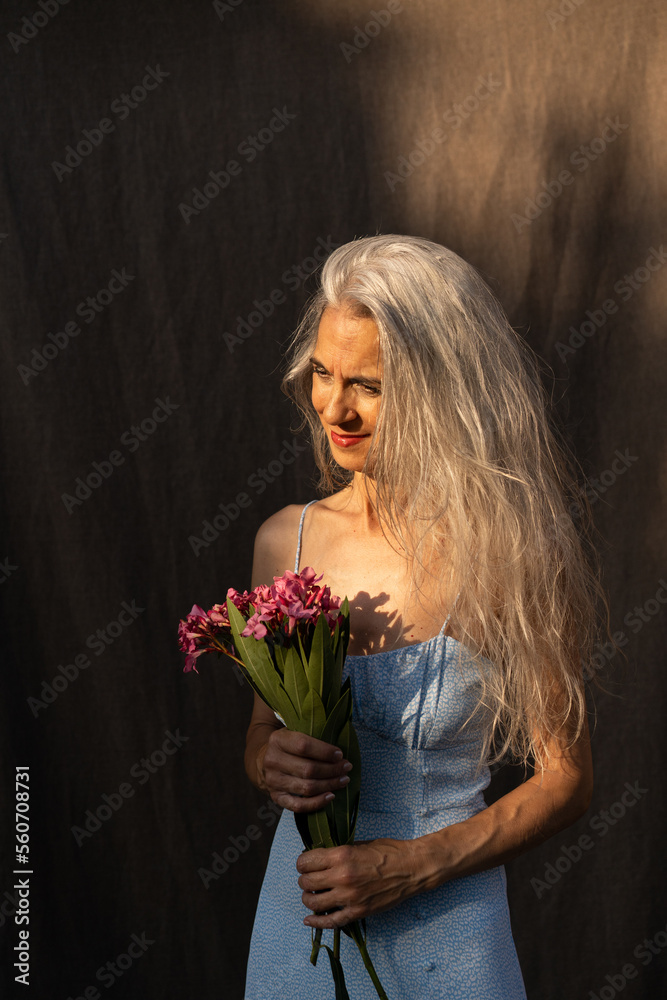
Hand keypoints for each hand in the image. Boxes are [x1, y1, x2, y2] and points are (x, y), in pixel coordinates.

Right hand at [258, 728, 352, 812]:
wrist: (264, 759)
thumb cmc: (288, 745)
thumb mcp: (294, 732)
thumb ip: (311, 736)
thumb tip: (339, 751)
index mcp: (278, 740)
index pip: (303, 746)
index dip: (325, 752)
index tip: (340, 755)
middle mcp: (273, 760)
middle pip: (308, 769)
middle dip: (332, 770)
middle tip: (346, 767)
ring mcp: (273, 781)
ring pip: (307, 787)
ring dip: (329, 785)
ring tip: (343, 780)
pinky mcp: (276, 797)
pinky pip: (298, 805)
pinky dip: (317, 803)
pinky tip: (331, 796)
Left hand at [296, 838, 426, 927]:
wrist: (411, 868)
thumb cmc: (388, 851)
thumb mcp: (359, 844)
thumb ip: (338, 853)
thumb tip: (319, 858)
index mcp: (341, 856)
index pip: (306, 862)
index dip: (302, 863)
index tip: (305, 864)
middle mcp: (342, 877)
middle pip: (306, 882)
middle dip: (304, 879)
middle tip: (309, 878)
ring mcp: (349, 897)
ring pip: (313, 902)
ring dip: (308, 898)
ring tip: (312, 894)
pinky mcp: (358, 912)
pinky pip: (331, 921)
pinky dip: (316, 922)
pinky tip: (309, 920)